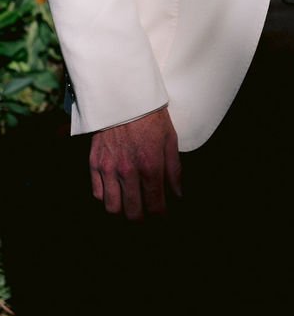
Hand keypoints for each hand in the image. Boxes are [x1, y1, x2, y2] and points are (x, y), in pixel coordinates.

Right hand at [89, 105, 181, 219]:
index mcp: (151, 166)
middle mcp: (128, 171)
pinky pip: (97, 194)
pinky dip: (106, 198)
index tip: (163, 218)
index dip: (160, 218)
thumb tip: (178, 195)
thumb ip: (174, 170)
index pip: (155, 207)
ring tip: (130, 208)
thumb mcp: (170, 139)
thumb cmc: (151, 116)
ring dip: (122, 212)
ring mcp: (109, 169)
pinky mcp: (94, 163)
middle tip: (146, 216)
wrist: (123, 95)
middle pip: (132, 214)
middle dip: (141, 220)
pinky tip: (116, 193)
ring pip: (112, 208)